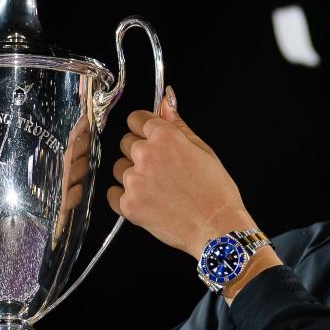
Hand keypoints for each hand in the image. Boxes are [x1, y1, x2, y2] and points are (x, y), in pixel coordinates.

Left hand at [106, 86, 253, 256]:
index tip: (152, 139)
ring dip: (132, 175)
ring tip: (157, 189)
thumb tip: (165, 101)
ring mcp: (135, 181)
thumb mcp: (203, 150)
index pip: (136, 119)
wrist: (216, 228)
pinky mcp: (128, 205)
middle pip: (125, 143)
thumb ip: (178, 125)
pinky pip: (113, 194)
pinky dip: (125, 198)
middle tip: (161, 170)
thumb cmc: (216, 192)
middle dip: (139, 153)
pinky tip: (147, 201)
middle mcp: (146, 155)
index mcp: (165, 137)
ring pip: (119, 169)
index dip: (145, 129)